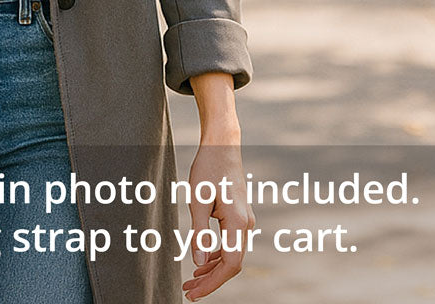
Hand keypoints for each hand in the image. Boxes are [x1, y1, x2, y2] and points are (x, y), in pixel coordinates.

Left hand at [181, 140, 255, 300]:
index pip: (230, 264)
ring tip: (192, 279)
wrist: (222, 145)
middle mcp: (246, 224)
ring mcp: (244, 220)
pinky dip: (216, 254)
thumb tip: (198, 262)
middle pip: (232, 263)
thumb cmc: (208, 169)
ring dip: (212, 268)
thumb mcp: (197, 199)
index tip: (194, 292)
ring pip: (231, 254)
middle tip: (188, 290)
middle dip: (210, 279)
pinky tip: (202, 259)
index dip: (212, 282)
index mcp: (237, 222)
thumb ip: (199, 232)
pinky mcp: (239, 215)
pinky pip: (230, 243)